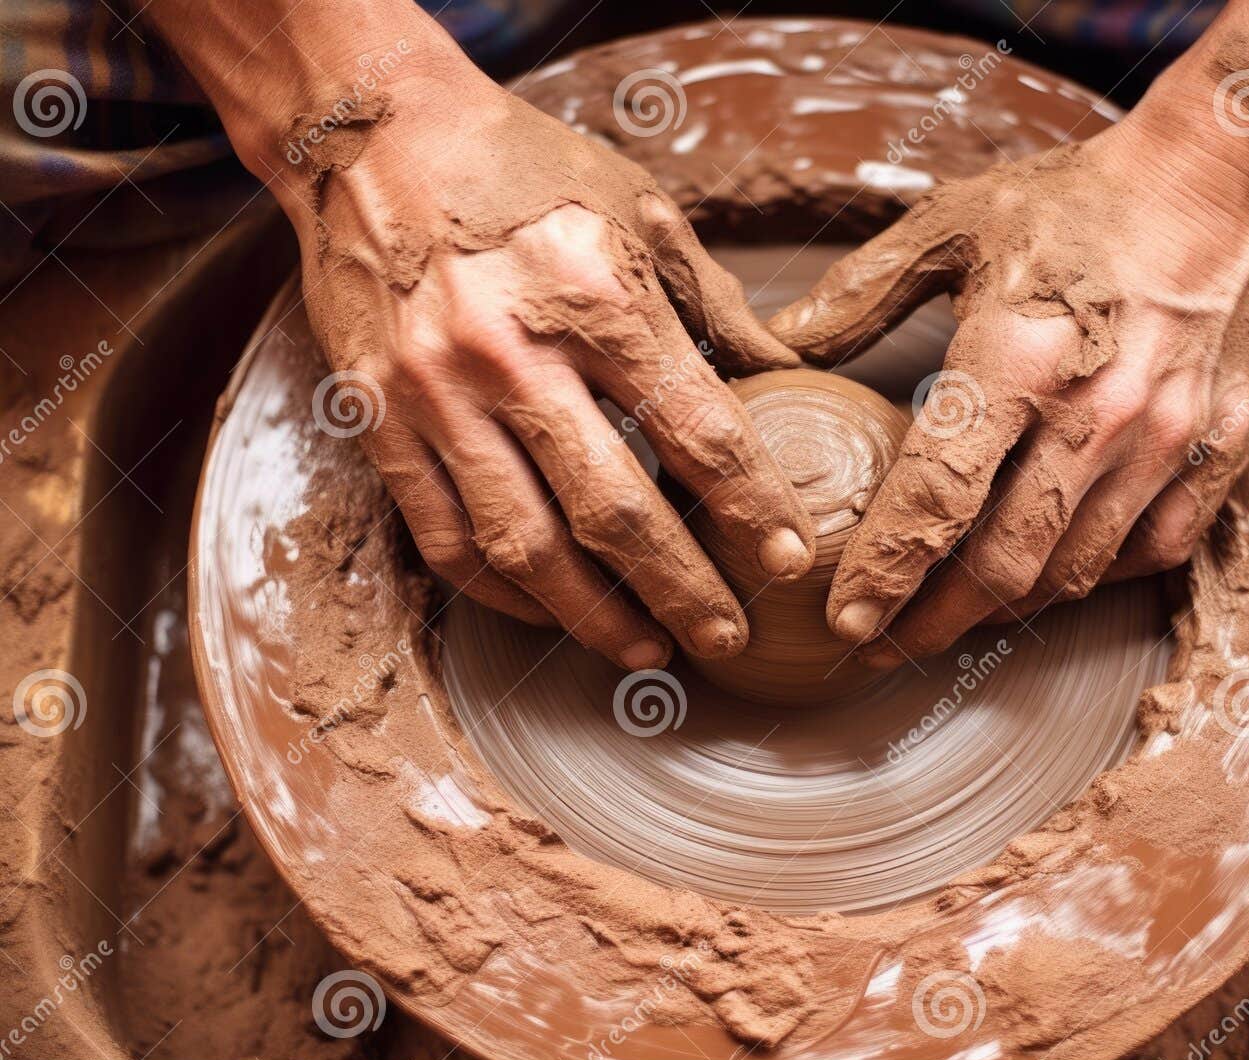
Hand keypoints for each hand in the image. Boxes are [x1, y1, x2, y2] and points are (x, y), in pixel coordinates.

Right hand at [292, 72, 812, 669]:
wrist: (372, 135)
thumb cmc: (522, 167)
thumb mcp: (641, 210)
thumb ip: (718, 304)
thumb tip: (791, 373)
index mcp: (597, 294)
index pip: (698, 432)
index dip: (753, 510)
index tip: (789, 563)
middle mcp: (513, 352)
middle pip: (614, 511)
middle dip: (685, 590)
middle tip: (730, 639)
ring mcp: (437, 394)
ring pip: (524, 546)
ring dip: (595, 616)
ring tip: (649, 650)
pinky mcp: (379, 421)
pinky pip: (444, 537)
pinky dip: (502, 592)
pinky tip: (552, 612)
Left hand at [769, 109, 1248, 665]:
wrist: (1231, 180)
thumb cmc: (1084, 200)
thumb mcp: (956, 220)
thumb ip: (862, 292)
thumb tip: (780, 347)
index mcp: (1016, 359)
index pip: (933, 501)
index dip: (883, 574)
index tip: (845, 620)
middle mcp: (1094, 416)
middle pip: (1001, 566)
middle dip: (933, 621)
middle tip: (888, 644)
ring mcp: (1163, 443)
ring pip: (1072, 572)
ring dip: (1005, 610)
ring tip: (955, 617)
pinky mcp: (1217, 453)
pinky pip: (1151, 551)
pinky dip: (1095, 575)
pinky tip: (1052, 573)